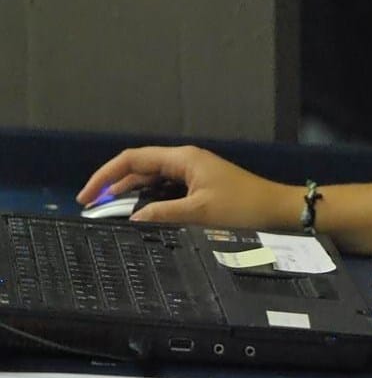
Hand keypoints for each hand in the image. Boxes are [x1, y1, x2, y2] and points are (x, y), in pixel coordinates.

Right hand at [76, 146, 300, 228]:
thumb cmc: (244, 208)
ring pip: (153, 180)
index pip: (133, 158)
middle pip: (140, 168)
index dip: (106, 175)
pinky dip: (149, 201)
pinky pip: (166, 190)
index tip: (87, 196)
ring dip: (131, 194)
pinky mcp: (201, 187)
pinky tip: (141, 216)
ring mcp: (194, 174)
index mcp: (184, 159)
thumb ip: (162, 215)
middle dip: (114, 185)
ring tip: (109, 213)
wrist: (279, 211)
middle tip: (92, 208)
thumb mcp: (200, 214)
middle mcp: (186, 162)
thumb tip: (132, 219)